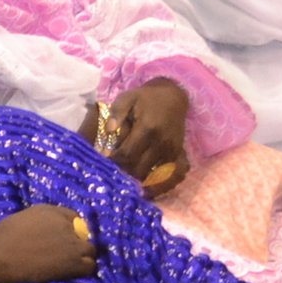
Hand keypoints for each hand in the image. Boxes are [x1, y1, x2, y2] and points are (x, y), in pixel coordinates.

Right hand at [0, 204, 97, 282]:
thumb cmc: (0, 239)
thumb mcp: (20, 220)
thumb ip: (39, 222)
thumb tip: (47, 231)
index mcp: (49, 211)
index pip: (71, 216)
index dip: (70, 227)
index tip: (64, 236)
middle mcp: (65, 224)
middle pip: (83, 232)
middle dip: (78, 240)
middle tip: (66, 251)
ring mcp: (72, 244)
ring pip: (90, 250)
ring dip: (83, 255)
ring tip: (71, 263)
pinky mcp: (73, 263)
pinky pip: (90, 266)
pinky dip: (83, 269)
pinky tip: (72, 272)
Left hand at [93, 81, 189, 196]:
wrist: (173, 98)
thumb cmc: (146, 98)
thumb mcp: (127, 98)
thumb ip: (116, 113)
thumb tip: (109, 130)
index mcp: (148, 129)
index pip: (127, 154)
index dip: (114, 162)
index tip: (103, 163)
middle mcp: (161, 142)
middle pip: (139, 168)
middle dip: (124, 172)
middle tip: (111, 173)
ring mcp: (172, 150)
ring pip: (152, 174)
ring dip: (137, 178)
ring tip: (124, 179)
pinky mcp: (178, 154)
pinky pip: (169, 174)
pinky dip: (156, 181)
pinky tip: (145, 184)